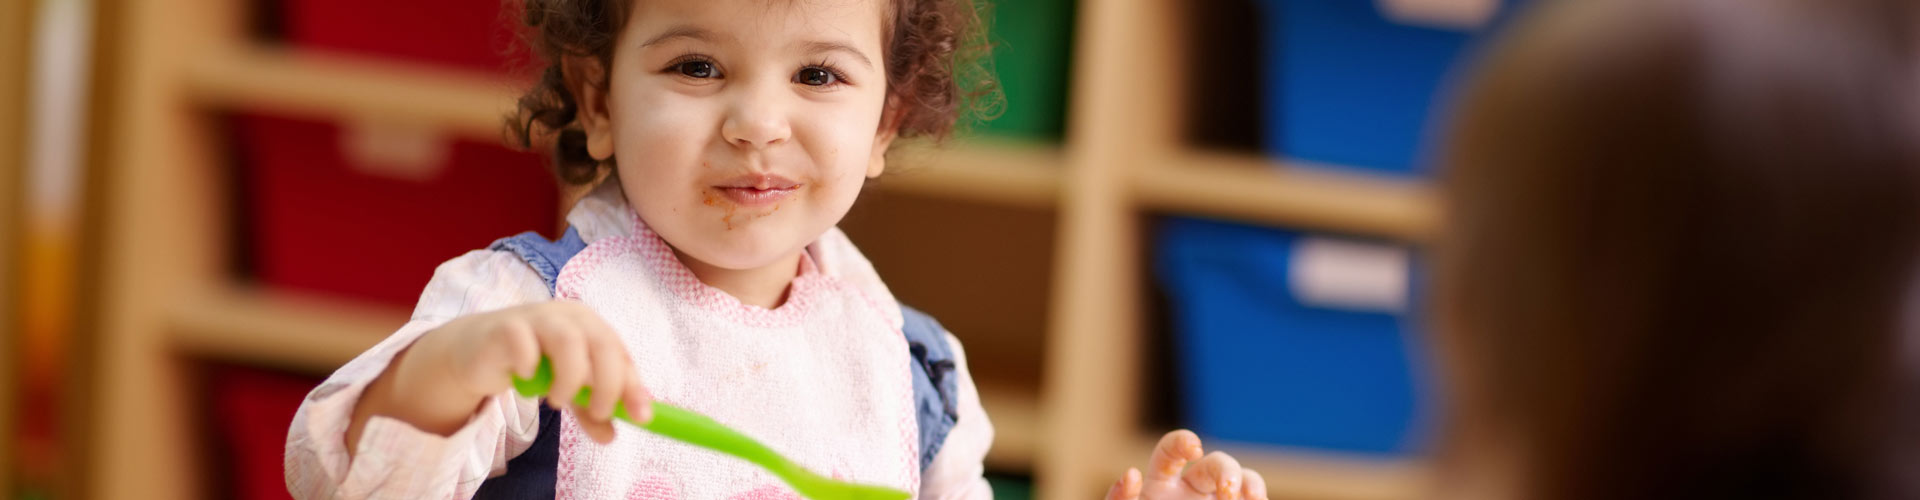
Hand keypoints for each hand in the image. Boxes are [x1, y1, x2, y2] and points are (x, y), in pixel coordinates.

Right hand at [395, 300, 652, 443]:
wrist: (477, 353)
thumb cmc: (532, 365)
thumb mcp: (567, 389)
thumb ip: (589, 410)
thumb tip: (611, 436)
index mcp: (591, 325)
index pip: (621, 352)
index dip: (633, 385)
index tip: (641, 417)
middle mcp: (568, 315)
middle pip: (602, 343)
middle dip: (607, 384)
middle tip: (599, 413)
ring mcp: (537, 317)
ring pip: (568, 341)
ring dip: (569, 378)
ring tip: (557, 401)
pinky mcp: (506, 327)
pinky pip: (524, 344)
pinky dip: (530, 366)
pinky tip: (526, 379)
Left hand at [1105, 430, 1265, 499]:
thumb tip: (1132, 473)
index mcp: (1160, 484)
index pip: (1171, 451)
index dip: (1183, 442)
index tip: (1193, 449)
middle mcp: (1193, 489)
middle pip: (1216, 463)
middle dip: (1226, 471)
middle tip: (1227, 492)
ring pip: (1244, 479)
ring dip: (1249, 486)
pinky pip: (1253, 499)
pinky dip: (1257, 498)